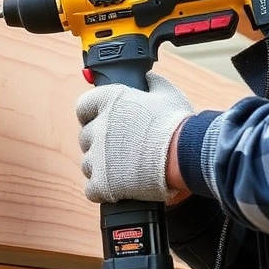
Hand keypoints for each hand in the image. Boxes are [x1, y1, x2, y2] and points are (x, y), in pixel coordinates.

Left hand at [76, 72, 193, 203]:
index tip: (104, 121)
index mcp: (108, 102)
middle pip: (86, 137)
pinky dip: (103, 190)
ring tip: (124, 170)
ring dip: (101, 167)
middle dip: (100, 143)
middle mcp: (98, 128)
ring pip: (88, 164)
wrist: (184, 156)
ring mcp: (97, 157)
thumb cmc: (177, 125)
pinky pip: (92, 189)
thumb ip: (153, 83)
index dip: (93, 115)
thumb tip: (147, 78)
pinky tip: (118, 187)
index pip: (84, 106)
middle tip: (121, 149)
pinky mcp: (101, 183)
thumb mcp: (168, 94)